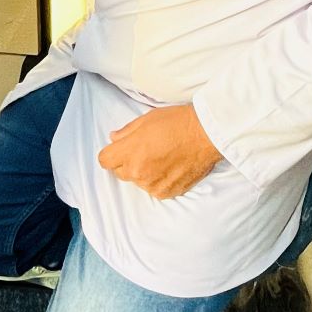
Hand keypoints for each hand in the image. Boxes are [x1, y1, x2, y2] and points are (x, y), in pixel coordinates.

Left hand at [97, 104, 223, 199]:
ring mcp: (152, 185)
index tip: (121, 149)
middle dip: (127, 162)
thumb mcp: (147, 118)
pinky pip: (154, 188)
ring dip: (144, 172)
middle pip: (119, 172)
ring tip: (162, 157)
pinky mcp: (166, 192)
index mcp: (130, 152)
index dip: (112, 153)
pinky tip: (170, 166)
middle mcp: (138, 172)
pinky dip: (158, 180)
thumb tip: (114, 138)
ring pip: (137, 181)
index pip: (105, 160)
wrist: (206, 135)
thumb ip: (126, 131)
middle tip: (145, 150)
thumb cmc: (177, 122)